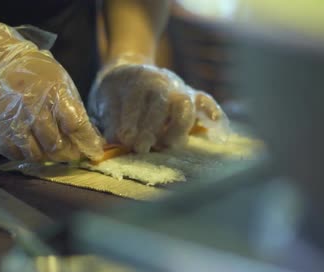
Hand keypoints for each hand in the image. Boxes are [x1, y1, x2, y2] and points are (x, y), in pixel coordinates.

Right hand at [0, 20, 102, 161]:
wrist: (4, 65)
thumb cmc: (41, 77)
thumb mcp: (65, 86)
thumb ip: (77, 113)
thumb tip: (93, 142)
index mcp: (53, 93)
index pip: (74, 125)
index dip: (85, 141)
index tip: (92, 150)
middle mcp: (31, 107)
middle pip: (54, 143)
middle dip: (67, 153)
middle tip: (71, 155)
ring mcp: (12, 119)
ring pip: (34, 154)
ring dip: (46, 156)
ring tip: (50, 150)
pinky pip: (14, 154)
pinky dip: (25, 155)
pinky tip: (30, 147)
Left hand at [88, 55, 228, 152]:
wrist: (129, 72)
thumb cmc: (115, 93)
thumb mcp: (104, 101)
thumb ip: (110, 119)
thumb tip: (116, 141)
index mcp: (137, 79)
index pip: (136, 98)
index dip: (129, 120)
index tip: (124, 139)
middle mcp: (162, 81)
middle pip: (162, 102)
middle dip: (151, 127)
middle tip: (141, 148)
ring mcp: (180, 89)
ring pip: (186, 104)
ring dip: (177, 127)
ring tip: (167, 145)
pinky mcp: (193, 97)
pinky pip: (207, 103)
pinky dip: (215, 117)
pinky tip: (218, 134)